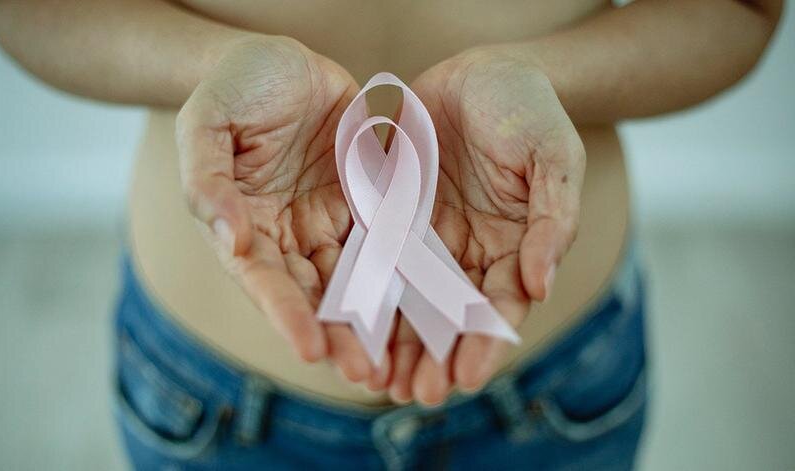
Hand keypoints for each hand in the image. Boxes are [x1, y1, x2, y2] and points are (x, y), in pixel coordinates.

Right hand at [176, 36, 390, 385]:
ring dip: (379, 319)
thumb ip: (208, 182)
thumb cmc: (233, 87)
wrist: (281, 59)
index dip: (286, 314)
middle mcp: (290, 236)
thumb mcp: (207, 124)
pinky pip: (393, 238)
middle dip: (340, 335)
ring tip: (403, 360)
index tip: (310, 348)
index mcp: (245, 225)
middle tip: (367, 376)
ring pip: (359, 278)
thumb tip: (230, 240)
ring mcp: (331, 221)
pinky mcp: (370, 202)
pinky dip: (409, 272)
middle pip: (317, 293)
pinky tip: (432, 302)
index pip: (265, 279)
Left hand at [387, 48, 584, 403]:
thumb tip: (541, 286)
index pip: (500, 306)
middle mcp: (468, 250)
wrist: (484, 69)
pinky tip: (347, 322)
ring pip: (408, 296)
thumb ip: (553, 220)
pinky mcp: (391, 212)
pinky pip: (373, 254)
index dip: (486, 344)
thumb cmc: (529, 110)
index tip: (467, 378)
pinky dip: (362, 289)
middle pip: (449, 315)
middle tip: (416, 395)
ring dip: (395, 339)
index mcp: (513, 246)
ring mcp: (428, 234)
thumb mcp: (554, 157)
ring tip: (377, 380)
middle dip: (435, 356)